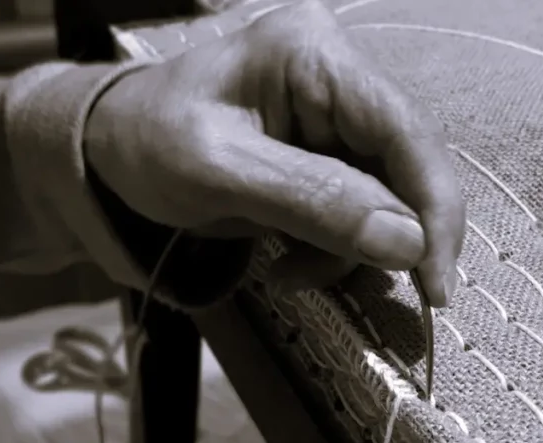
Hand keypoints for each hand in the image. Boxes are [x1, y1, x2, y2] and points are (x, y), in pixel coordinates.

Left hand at [84, 0, 464, 305]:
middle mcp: (339, 77)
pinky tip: (290, 264)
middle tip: (355, 285)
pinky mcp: (327, 154)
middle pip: (406, 168)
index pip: (405, 132)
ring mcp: (335, 117)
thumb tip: (408, 244)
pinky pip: (358, 213)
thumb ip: (315, 203)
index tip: (434, 284)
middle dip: (383, 238)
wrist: (108, 152)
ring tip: (290, 275)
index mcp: (315, 57)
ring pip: (387, 201)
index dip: (433, 210)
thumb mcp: (222, 174)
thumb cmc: (148, 145)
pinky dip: (332, 251)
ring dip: (348, 252)